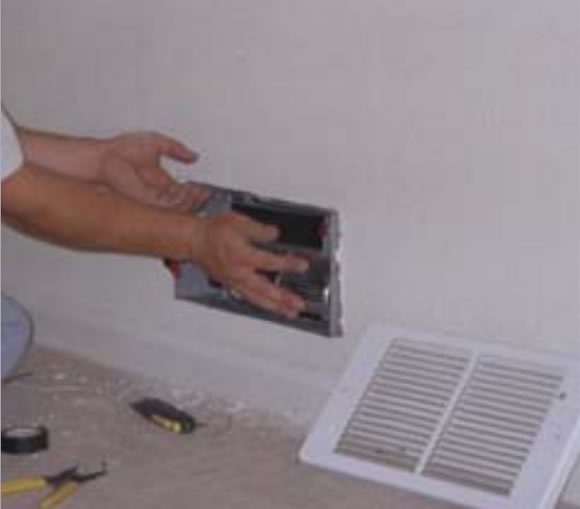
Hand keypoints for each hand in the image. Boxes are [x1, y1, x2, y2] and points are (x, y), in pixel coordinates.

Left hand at [99, 132, 209, 210]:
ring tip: (198, 192)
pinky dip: (181, 201)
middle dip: (197, 199)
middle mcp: (158, 193)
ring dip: (191, 201)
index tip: (204, 188)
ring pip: (179, 208)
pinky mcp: (149, 202)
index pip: (182, 193)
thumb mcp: (157, 143)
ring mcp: (154, 199)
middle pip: (183, 203)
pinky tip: (187, 192)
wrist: (104, 159)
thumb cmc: (121, 151)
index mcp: (160, 182)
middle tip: (205, 192)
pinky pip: (170, 207)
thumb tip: (193, 155)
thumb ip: (176, 149)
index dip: (195, 192)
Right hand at [191, 212, 308, 317]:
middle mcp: (238, 272)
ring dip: (274, 307)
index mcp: (241, 256)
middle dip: (283, 298)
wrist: (193, 240)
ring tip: (289, 313)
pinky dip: (261, 304)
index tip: (302, 265)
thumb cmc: (212, 231)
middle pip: (265, 289)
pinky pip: (248, 298)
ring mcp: (234, 281)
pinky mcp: (231, 285)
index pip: (269, 262)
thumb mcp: (238, 222)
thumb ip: (259, 230)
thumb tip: (275, 234)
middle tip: (299, 305)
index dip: (287, 264)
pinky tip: (270, 307)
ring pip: (257, 298)